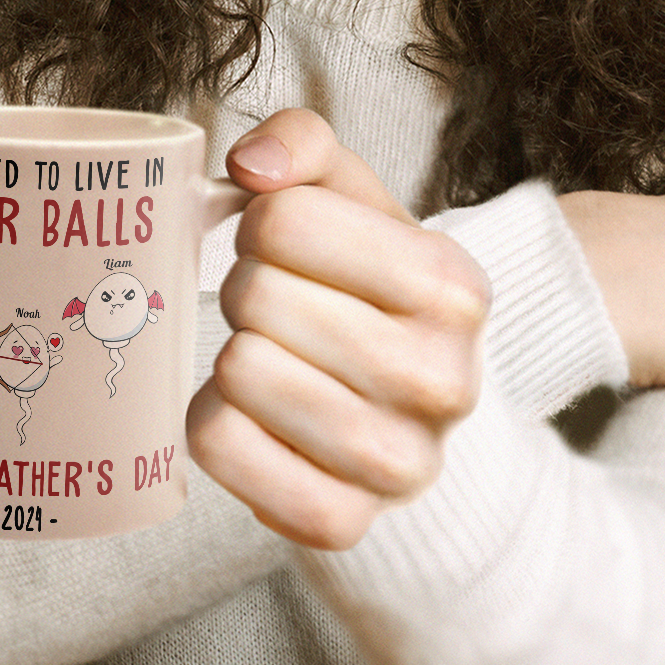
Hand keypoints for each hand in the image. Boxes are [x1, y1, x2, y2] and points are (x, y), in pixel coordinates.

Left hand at [187, 110, 489, 550]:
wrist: (404, 407)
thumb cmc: (360, 285)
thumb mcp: (350, 197)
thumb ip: (302, 142)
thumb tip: (251, 165)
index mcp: (452, 285)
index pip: (281, 220)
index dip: (260, 224)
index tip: (284, 246)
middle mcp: (444, 380)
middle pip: (254, 297)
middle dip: (245, 290)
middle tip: (273, 308)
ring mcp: (399, 465)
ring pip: (237, 372)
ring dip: (229, 355)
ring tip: (268, 356)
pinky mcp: (341, 522)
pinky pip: (219, 447)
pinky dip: (211, 422)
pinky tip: (250, 415)